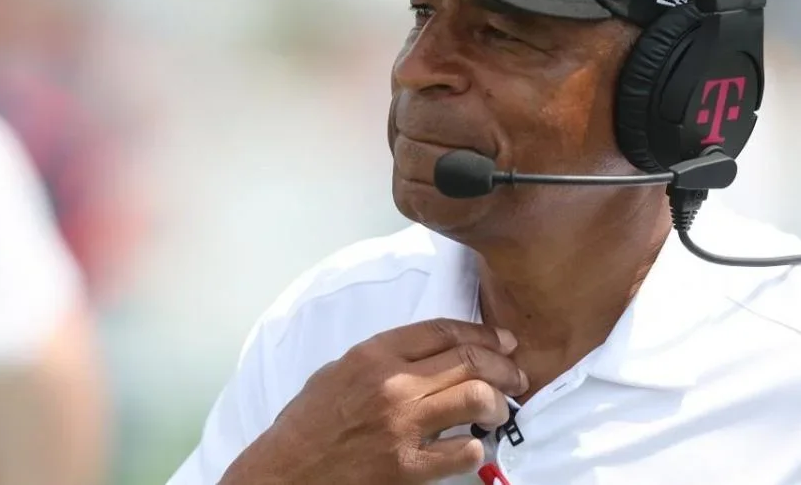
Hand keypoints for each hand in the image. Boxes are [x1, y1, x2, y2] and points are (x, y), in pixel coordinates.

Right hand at [219, 318, 527, 484]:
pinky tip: (470, 447)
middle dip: (504, 368)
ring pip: (476, 399)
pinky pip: (463, 452)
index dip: (485, 333)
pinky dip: (475, 448)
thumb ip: (384, 357)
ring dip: (498, 406)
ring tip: (498, 413)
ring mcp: (401, 427)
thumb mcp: (338, 372)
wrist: (284, 475)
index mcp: (373, 354)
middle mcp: (392, 385)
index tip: (504, 342)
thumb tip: (434, 352)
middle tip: (516, 378)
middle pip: (470, 360)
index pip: (445, 331)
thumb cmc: (307, 426)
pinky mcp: (406, 468)